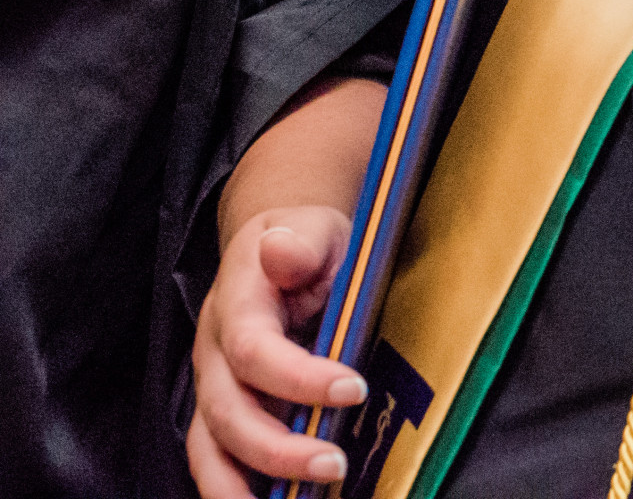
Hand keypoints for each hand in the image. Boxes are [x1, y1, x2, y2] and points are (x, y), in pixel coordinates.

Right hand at [185, 205, 363, 494]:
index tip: (353, 388)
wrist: (278, 246)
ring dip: (245, 485)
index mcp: (237, 304)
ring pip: (209, 448)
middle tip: (334, 465)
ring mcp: (214, 387)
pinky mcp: (223, 412)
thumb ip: (298, 244)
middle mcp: (213, 354)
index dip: (298, 376)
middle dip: (277, 448)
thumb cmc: (304, 243)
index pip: (253, 349)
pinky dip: (236, 489)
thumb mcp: (310, 228)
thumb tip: (281, 250)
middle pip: (227, 412)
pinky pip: (217, 459)